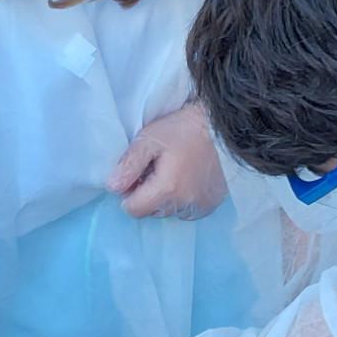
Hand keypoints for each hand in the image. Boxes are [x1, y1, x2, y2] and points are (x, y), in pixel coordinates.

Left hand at [107, 102, 227, 220]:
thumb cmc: (184, 128)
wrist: (223, 125)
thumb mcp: (149, 139)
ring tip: (174, 170)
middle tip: (156, 168)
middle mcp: (185, 205)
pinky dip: (182, 198)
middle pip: (151, 211)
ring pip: (169, 212)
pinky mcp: (212, 205)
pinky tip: (188, 177)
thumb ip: (129, 164)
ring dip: (165, 197)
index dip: (130, 192)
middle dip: (147, 194)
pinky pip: (187, 210)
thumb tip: (112, 187)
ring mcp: (201, 207)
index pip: (134, 210)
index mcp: (167, 190)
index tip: (138, 174)